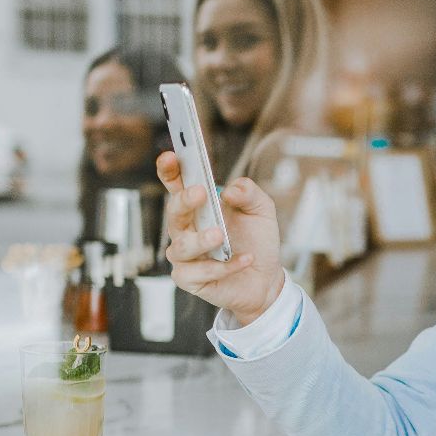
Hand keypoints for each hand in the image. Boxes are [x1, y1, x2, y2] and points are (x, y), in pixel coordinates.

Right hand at [155, 151, 285, 324]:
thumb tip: (229, 191)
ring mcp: (185, 255)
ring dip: (200, 239)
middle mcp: (186, 229)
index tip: (171, 156)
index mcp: (198, 206)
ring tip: (220, 235)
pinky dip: (223, 267)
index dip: (169, 170)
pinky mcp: (190, 279)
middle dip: (184, 201)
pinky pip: (199, 273)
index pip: (176, 185)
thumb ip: (249, 193)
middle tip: (201, 193)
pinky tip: (246, 260)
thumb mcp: (262, 210)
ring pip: (181, 246)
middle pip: (174, 212)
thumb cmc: (257, 241)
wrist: (266, 279)